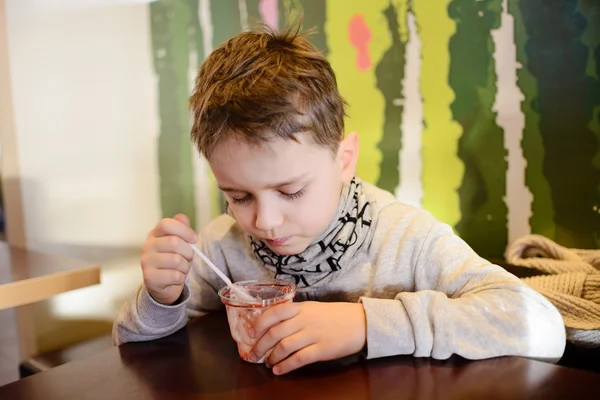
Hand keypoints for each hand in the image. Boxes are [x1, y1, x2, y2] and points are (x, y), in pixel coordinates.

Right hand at [141, 214, 197, 304]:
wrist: (163, 285)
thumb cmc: (173, 261)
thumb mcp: (180, 243)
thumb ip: (181, 229)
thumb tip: (182, 217)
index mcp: (155, 234)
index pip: (166, 224)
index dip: (184, 230)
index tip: (194, 239)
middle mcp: (147, 246)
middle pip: (174, 242)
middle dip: (188, 252)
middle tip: (188, 258)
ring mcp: (146, 262)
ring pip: (176, 260)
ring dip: (185, 266)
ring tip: (181, 268)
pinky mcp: (149, 278)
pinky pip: (174, 276)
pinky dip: (180, 278)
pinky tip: (175, 278)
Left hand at [247, 302, 366, 374]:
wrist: (361, 322)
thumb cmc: (335, 316)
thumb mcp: (313, 309)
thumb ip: (295, 315)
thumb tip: (272, 327)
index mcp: (301, 308)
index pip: (274, 312)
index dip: (259, 324)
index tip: (250, 334)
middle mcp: (305, 319)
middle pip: (275, 332)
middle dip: (260, 346)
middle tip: (253, 355)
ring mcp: (314, 334)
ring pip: (284, 346)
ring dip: (272, 357)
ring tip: (268, 364)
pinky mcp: (322, 349)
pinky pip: (299, 358)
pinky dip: (285, 366)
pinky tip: (279, 370)